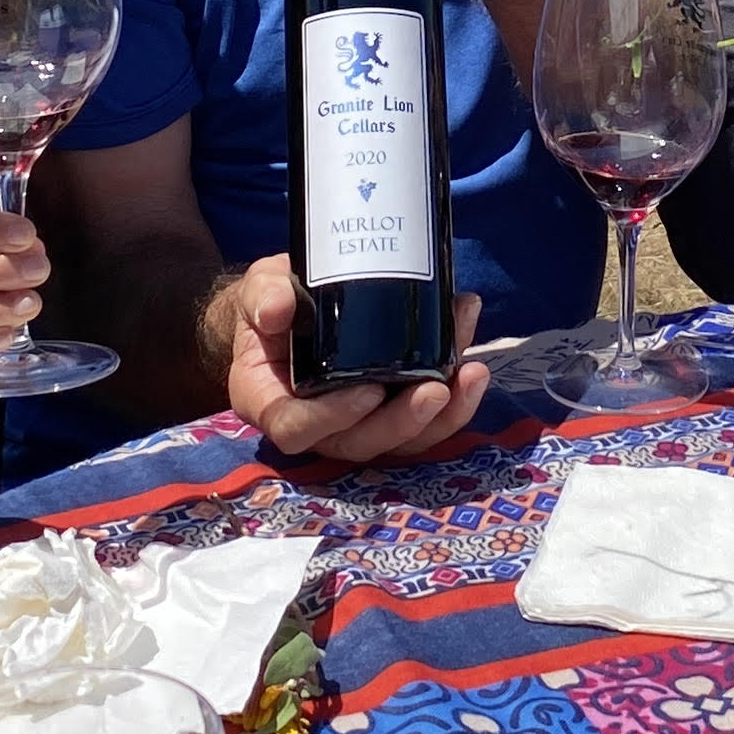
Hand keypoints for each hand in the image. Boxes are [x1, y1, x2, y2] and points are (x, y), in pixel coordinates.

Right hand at [214, 254, 488, 462]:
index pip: (297, 429)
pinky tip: (475, 362)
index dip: (335, 417)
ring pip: (402, 440)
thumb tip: (276, 309)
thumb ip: (262, 296)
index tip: (368, 390)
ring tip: (473, 375)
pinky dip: (456, 396)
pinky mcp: (392, 410)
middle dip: (403, 422)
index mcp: (272, 402)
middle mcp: (318, 425)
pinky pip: (427, 420)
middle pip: (361, 442)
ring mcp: (359, 423)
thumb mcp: (258, 291)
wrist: (294, 306)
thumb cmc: (272, 306)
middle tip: (436, 389)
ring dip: (444, 416)